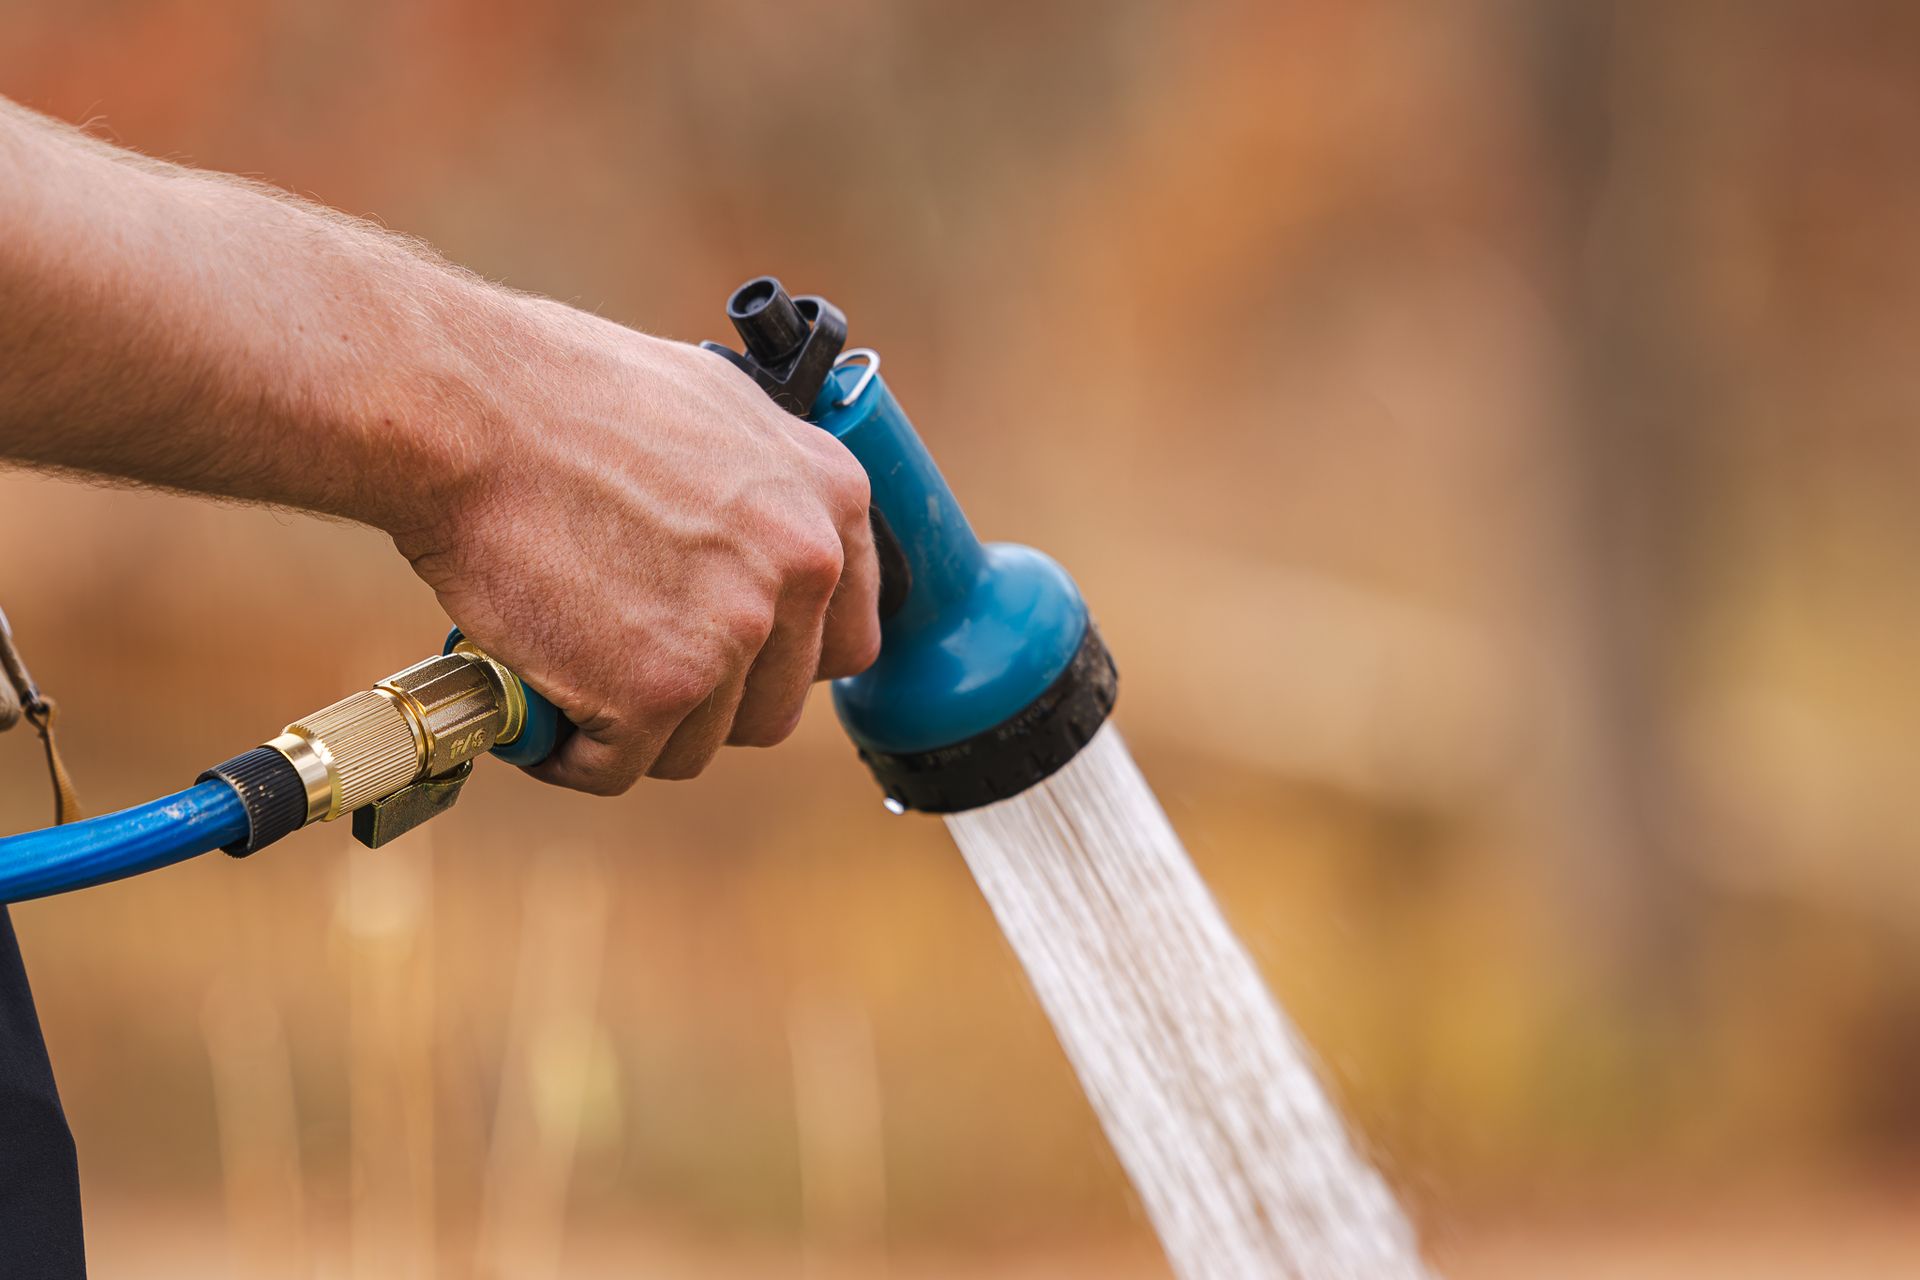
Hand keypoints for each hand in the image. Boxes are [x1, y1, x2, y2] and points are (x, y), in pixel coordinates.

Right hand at [392, 297, 880, 793]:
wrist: (468, 408)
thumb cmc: (565, 393)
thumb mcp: (715, 408)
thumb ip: (769, 487)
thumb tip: (779, 541)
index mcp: (830, 499)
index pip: (848, 637)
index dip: (779, 661)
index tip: (731, 664)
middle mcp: (801, 569)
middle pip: (773, 707)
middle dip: (703, 705)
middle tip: (629, 669)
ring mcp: (733, 634)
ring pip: (698, 745)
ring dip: (633, 730)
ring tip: (569, 673)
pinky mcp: (657, 690)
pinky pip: (617, 768)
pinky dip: (568, 753)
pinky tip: (535, 705)